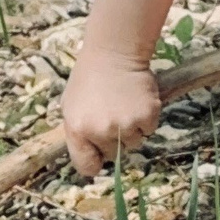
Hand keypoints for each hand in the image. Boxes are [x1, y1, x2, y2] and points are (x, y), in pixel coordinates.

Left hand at [60, 48, 161, 176]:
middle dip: (114, 140)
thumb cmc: (88, 78)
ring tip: (124, 105)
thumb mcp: (70, 106)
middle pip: (113, 154)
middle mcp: (100, 131)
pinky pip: (148, 130)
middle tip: (113, 115)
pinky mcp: (146, 116)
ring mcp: (125, 125)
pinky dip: (146, 119)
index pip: (87, 167)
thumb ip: (77, 133)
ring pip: (133, 143)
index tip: (99, 154)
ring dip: (131, 129)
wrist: (113, 52)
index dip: (94, 161)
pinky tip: (137, 101)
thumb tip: (89, 155)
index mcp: (77, 130)